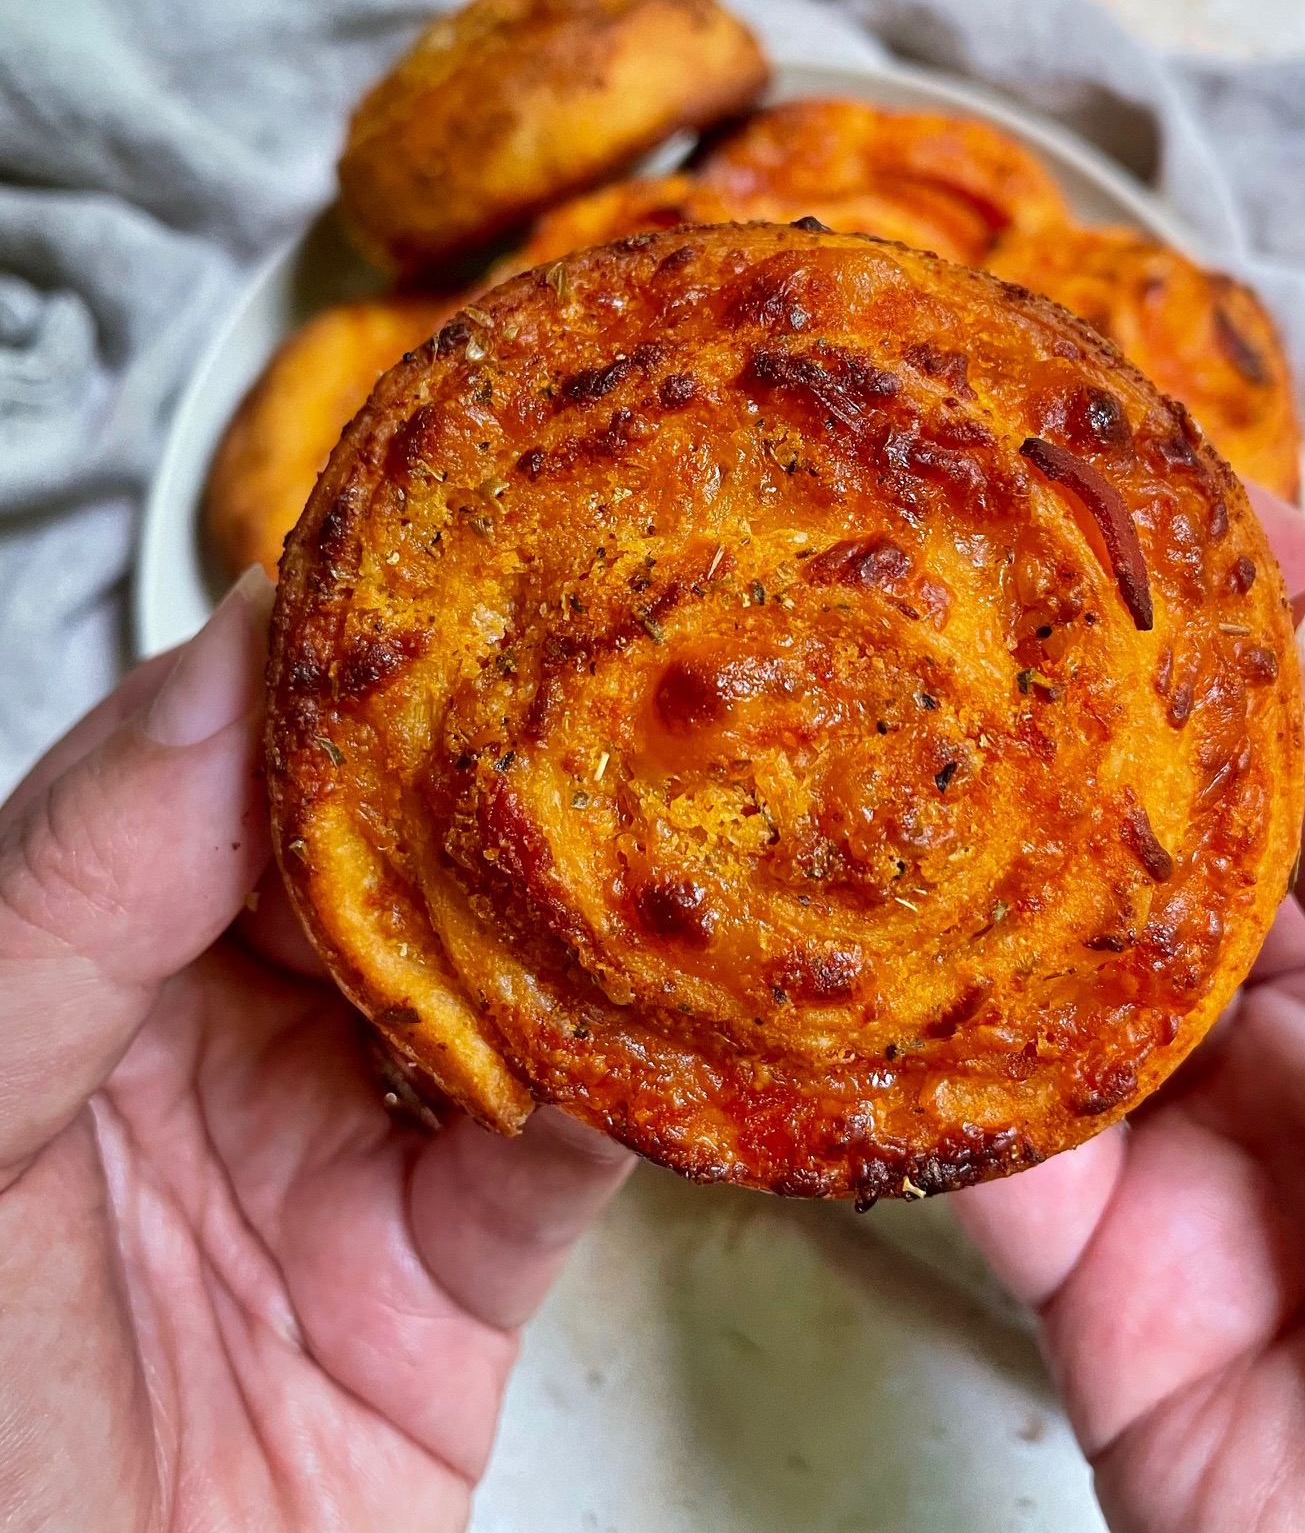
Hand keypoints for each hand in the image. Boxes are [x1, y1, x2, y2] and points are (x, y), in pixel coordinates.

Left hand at [0, 572, 631, 1532]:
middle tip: (591, 652)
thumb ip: (72, 889)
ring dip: (577, 912)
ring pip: (491, 988)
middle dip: (478, 767)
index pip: (212, 775)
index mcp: (79, 966)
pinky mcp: (446, 1283)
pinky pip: (565, 1159)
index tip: (423, 571)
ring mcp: (342, 1152)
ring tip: (667, 794)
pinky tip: (682, 1011)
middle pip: (376, 863)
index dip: (315, 673)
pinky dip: (633, 1088)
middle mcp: (217, 1039)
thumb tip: (219, 667)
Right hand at [954, 491, 1304, 1532]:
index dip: (1275, 597)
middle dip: (1086, 707)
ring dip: (975, 866)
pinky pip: (995, 1153)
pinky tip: (839, 974)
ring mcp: (1230, 1144)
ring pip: (1074, 967)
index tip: (1151, 476)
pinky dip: (909, 1071)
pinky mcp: (1118, 1283)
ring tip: (864, 721)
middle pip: (1200, 826)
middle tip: (956, 571)